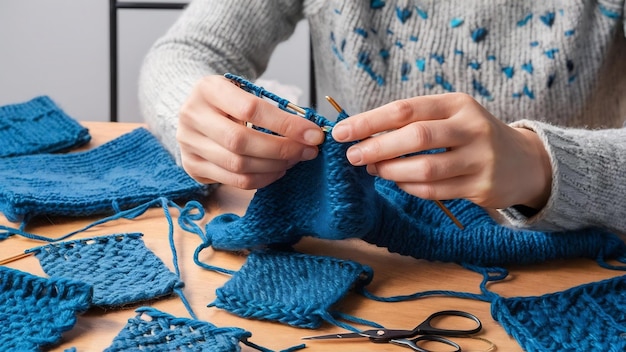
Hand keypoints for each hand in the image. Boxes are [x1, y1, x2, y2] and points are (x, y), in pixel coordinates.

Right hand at [177, 75, 324, 188]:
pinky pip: (234, 181)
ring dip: (274, 166)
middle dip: (281, 149)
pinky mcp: (192, 166)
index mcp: (208, 89)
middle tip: (308, 151)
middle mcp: (193, 116)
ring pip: (238, 165)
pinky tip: (278, 170)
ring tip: (294, 159)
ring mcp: (189, 144)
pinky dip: (262, 178)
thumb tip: (309, 133)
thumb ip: (272, 109)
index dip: (286, 124)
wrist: (196, 110)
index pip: (251, 109)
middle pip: (241, 141)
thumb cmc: (229, 101)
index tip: (313, 134)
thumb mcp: (244, 92)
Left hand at [331, 93, 551, 209]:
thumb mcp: (450, 116)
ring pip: (424, 168)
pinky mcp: (481, 187)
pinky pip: (434, 191)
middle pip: (415, 136)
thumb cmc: (472, 135)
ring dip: (391, 171)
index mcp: (457, 104)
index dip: (369, 121)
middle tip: (353, 156)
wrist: (524, 161)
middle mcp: (471, 127)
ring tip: (373, 170)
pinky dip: (409, 187)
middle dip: (377, 147)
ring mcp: (479, 159)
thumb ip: (412, 122)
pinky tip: (398, 182)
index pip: (405, 109)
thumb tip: (363, 135)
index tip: (342, 131)